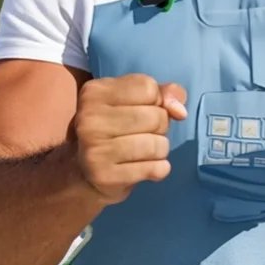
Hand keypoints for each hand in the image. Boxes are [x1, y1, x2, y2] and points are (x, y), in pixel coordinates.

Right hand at [71, 73, 187, 204]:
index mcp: (95, 92)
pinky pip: (155, 169)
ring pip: (158, 144)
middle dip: (160, 127)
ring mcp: (95, 148)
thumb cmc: (115, 128)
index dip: (156, 100)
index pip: (148, 88)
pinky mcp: (105, 176)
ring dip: (160, 149)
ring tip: (144, 152)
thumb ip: (163, 94)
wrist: (83, 173)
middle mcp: (90, 118)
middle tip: (142, 134)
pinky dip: (159, 169)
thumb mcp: (133, 100)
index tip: (142, 110)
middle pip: (156, 117)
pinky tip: (144, 168)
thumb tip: (180, 111)